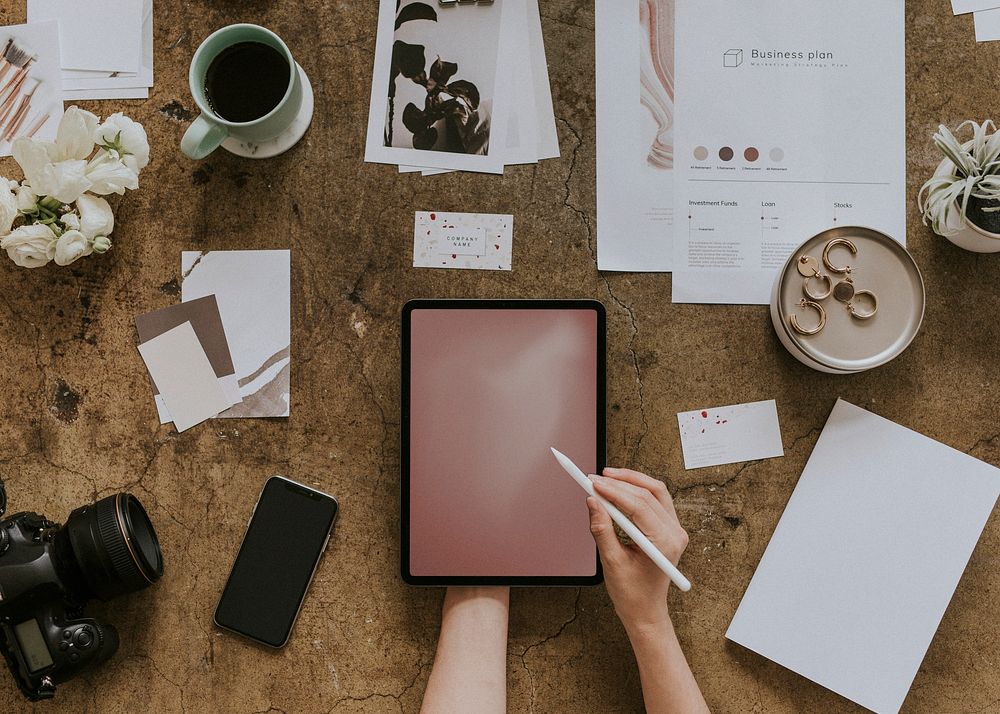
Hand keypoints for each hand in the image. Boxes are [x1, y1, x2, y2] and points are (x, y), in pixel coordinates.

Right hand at [587, 468, 688, 635]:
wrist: (646, 610)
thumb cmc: (632, 593)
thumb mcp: (611, 562)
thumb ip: (602, 529)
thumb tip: (592, 502)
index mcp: (664, 543)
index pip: (638, 505)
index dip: (613, 490)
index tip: (592, 482)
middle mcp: (675, 533)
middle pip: (648, 494)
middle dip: (619, 482)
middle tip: (594, 478)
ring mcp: (675, 529)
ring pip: (655, 491)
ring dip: (630, 481)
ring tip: (606, 476)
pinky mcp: (669, 528)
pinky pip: (657, 499)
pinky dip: (638, 490)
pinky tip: (620, 486)